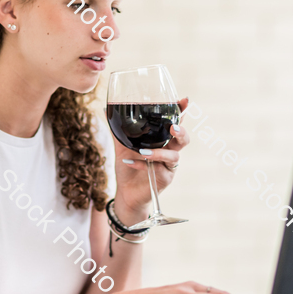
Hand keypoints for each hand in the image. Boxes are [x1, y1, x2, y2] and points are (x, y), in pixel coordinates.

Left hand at [112, 97, 189, 218]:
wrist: (125, 193)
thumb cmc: (128, 168)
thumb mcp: (122, 147)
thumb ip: (119, 131)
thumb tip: (107, 110)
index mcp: (162, 141)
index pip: (175, 124)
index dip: (182, 112)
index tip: (185, 100)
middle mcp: (169, 152)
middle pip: (183, 140)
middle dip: (181, 132)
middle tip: (173, 128)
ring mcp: (168, 167)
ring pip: (173, 156)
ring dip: (158, 152)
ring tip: (143, 152)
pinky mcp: (164, 179)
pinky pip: (158, 170)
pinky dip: (142, 165)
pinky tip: (130, 162)